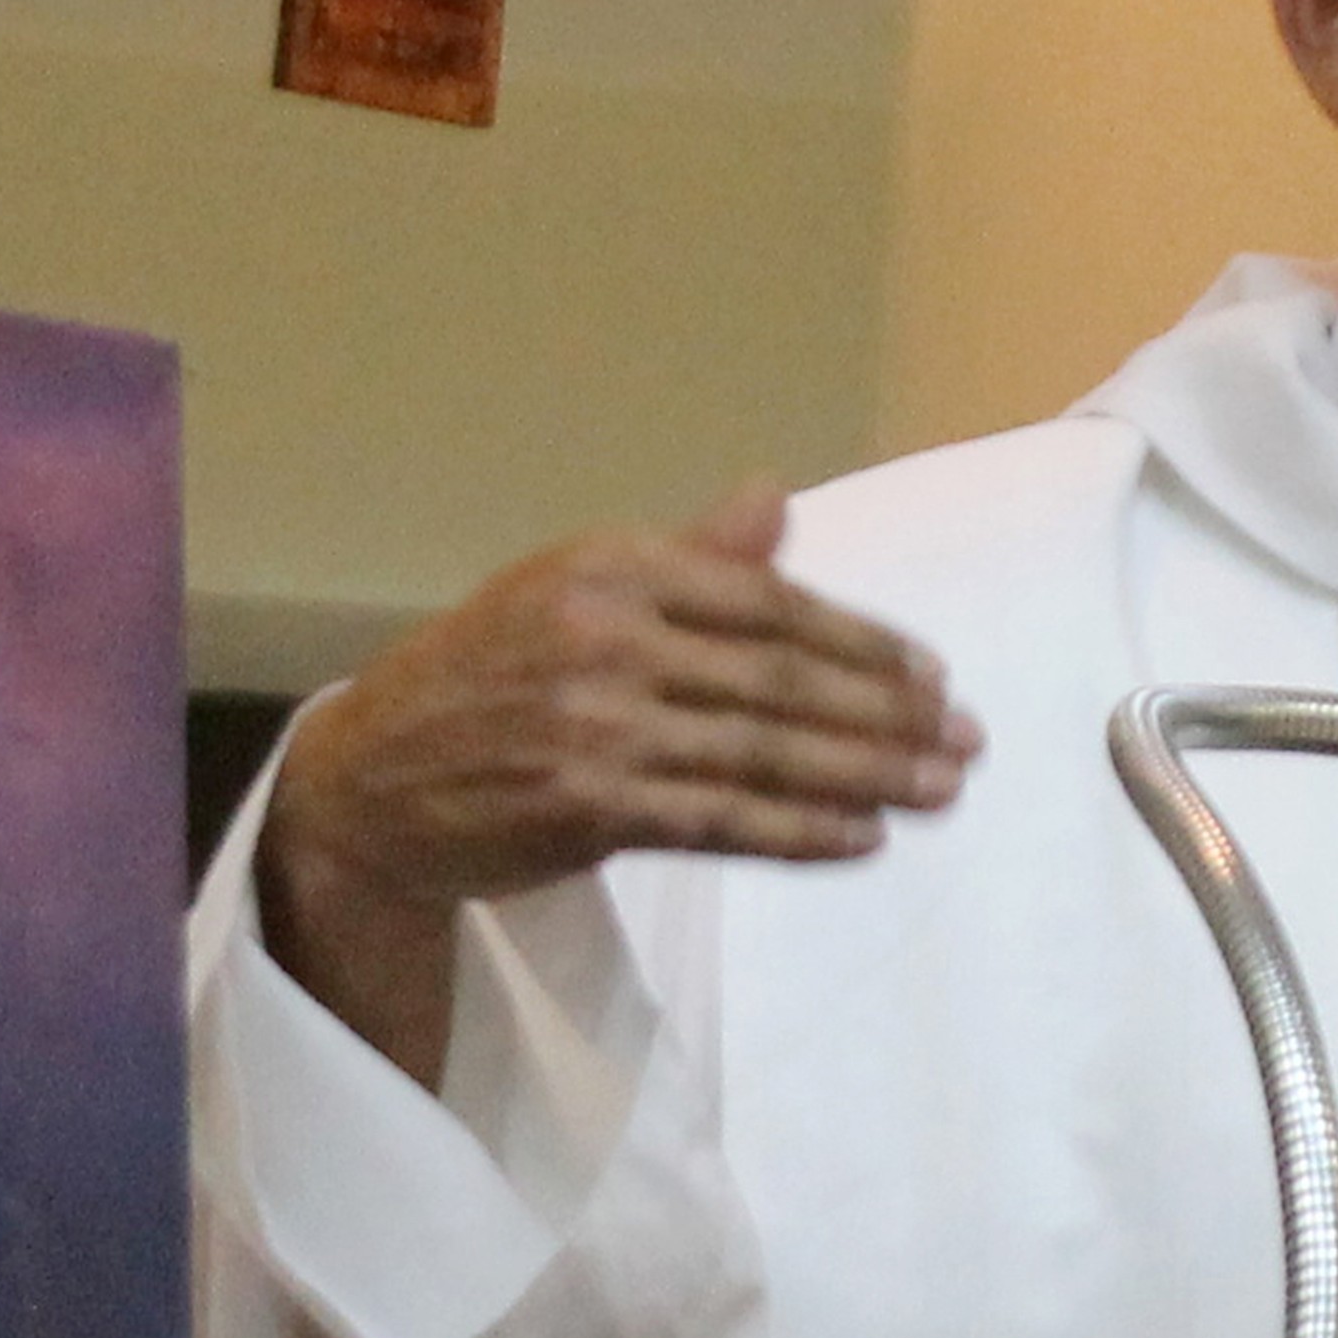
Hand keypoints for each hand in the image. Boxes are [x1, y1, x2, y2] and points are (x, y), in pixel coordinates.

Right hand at [255, 483, 979, 1082]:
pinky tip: (861, 838)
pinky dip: (798, 831)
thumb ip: (686, 558)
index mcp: (613, 566)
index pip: (768, 604)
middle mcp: (608, 634)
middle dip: (886, 716)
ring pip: (763, 752)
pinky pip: (721, 821)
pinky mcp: (591, 806)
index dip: (861, 644)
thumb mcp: (571, 588)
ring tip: (937, 791)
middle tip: (963, 742)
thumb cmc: (486, 677)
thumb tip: (774, 499)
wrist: (374, 778)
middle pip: (780, 680)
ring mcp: (599, 723)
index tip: (933, 676)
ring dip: (864, 776)